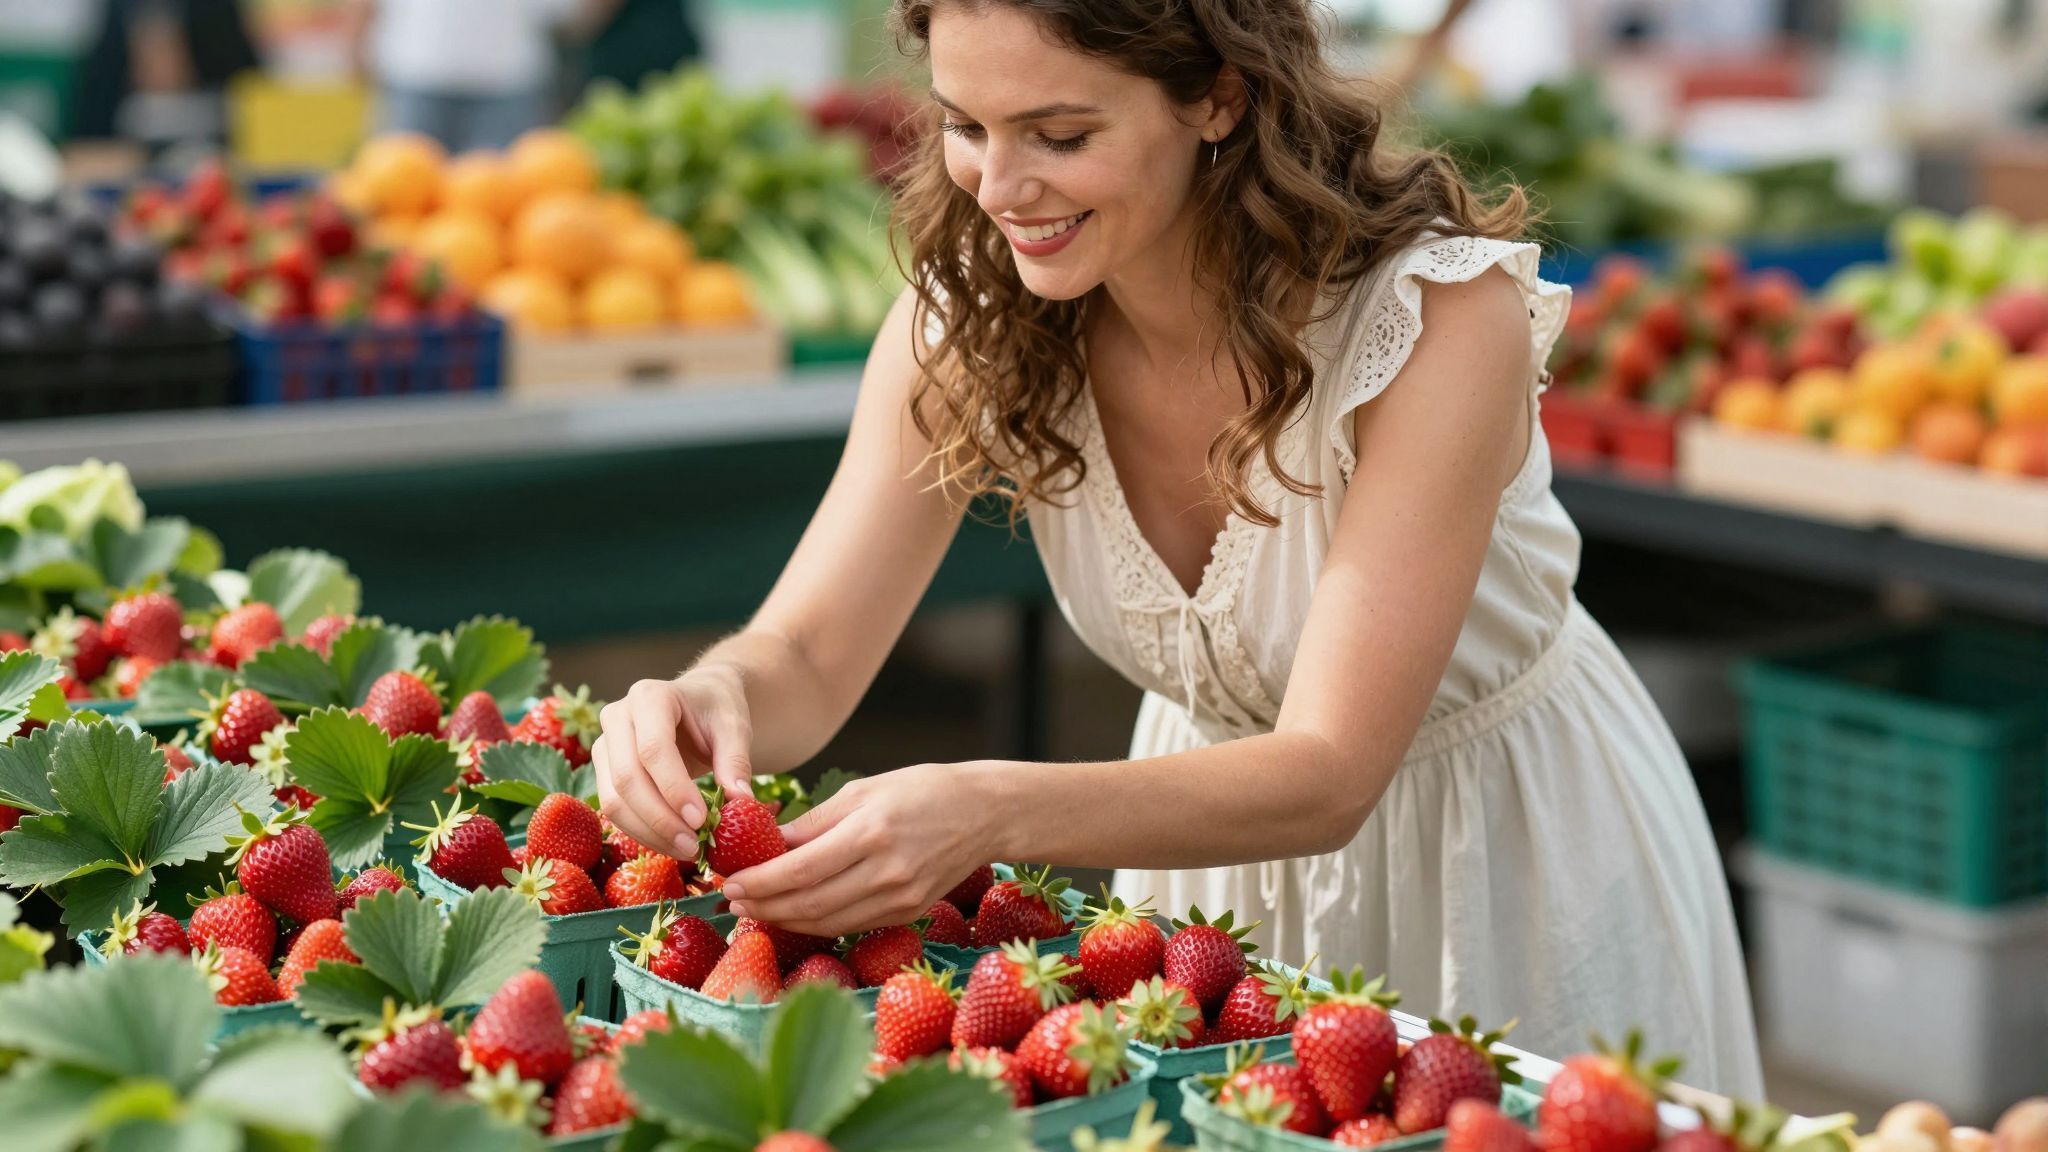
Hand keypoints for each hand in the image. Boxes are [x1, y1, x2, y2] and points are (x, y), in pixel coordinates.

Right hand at [592, 669, 753, 861]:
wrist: (696, 701)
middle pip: (627, 778)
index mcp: (650, 696)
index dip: (674, 789)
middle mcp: (616, 717)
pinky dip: (642, 832)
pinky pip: (614, 809)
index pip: (654, 749)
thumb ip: (736, 761)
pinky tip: (672, 843)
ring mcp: (604, 745)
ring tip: (687, 849)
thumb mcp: (734, 727)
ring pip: (613, 799)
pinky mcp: (603, 771)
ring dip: (648, 832)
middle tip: (694, 845)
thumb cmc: (715, 710)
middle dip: (660, 819)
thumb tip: (741, 801)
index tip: (701, 820)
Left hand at [721, 762, 1001, 937]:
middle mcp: (886, 872)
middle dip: (763, 906)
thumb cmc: (922, 790)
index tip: (729, 882)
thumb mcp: (864, 790)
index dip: (758, 882)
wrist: (985, 812)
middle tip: (731, 901)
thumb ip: (814, 822)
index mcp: (870, 833)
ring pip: (827, 922)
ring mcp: (899, 898)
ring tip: (756, 910)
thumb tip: (766, 844)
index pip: (798, 871)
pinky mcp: (908, 913)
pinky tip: (795, 914)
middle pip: (808, 904)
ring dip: (785, 920)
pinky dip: (817, 923)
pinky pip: (851, 925)